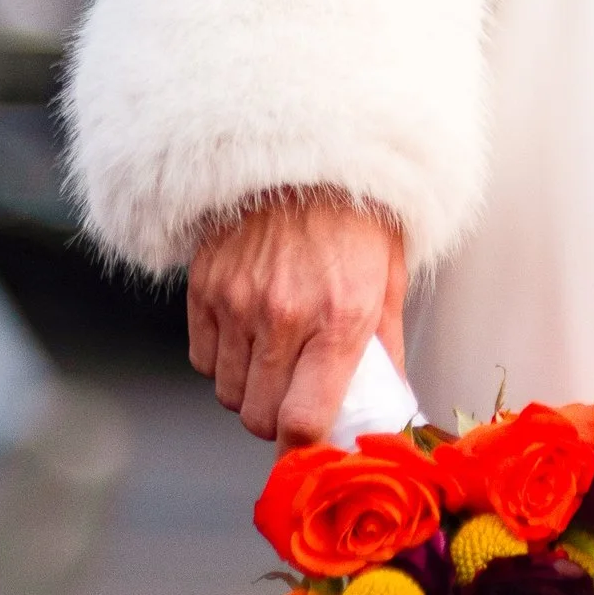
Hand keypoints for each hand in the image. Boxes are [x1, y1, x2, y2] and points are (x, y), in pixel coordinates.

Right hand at [187, 187, 406, 444]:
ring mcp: (238, 300)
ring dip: (249, 390)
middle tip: (295, 399)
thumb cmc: (357, 214)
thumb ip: (384, 351)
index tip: (311, 447)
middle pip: (259, 417)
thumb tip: (386, 406)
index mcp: (340, 318)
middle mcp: (285, 315)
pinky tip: (247, 335)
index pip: (304, 421)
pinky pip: (202, 358)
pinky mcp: (205, 285)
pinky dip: (222, 360)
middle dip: (277, 420)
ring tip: (274, 359)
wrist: (307, 147)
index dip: (304, 448)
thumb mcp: (391, 280)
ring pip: (227, 392)